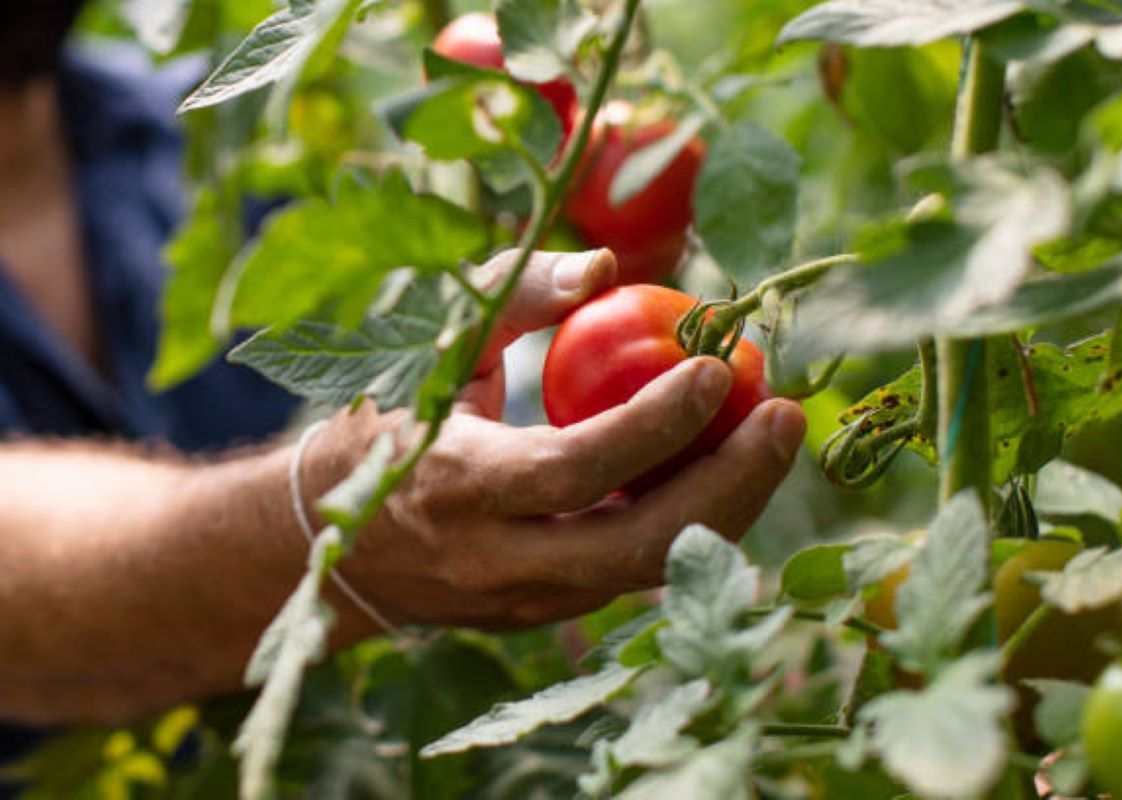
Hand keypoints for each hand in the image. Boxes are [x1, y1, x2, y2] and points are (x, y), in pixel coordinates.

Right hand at [308, 249, 807, 632]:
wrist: (328, 540)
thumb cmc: (385, 420)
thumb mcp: (430, 343)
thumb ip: (513, 296)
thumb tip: (606, 266)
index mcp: (457, 485)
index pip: (572, 468)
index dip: (654, 423)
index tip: (718, 367)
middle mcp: (495, 559)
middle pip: (635, 545)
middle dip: (730, 485)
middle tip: (787, 417)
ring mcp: (525, 599)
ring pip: (649, 570)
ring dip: (727, 508)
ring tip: (772, 439)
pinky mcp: (546, 614)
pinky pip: (634, 573)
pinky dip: (688, 524)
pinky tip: (721, 470)